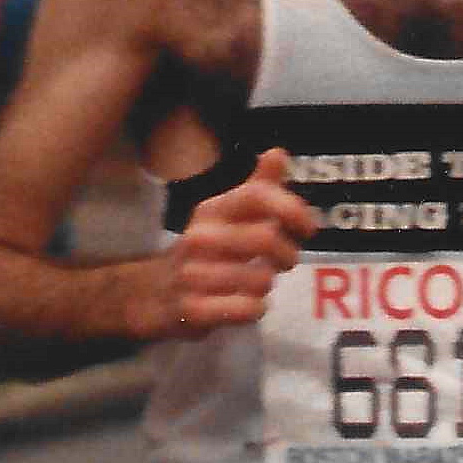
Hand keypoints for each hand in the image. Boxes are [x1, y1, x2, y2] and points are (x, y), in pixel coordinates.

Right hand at [148, 150, 318, 337]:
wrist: (155, 293)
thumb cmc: (207, 251)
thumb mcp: (227, 216)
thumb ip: (258, 188)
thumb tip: (278, 153)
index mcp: (212, 210)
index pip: (257, 195)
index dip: (291, 208)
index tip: (307, 228)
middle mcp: (200, 237)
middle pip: (266, 239)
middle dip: (288, 254)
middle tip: (285, 261)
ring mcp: (193, 274)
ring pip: (261, 280)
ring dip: (268, 284)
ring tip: (256, 283)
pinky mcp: (193, 309)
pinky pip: (248, 309)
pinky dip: (256, 310)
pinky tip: (246, 304)